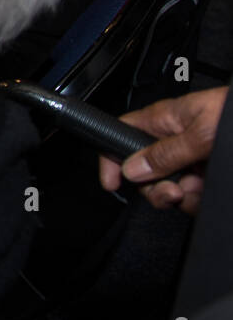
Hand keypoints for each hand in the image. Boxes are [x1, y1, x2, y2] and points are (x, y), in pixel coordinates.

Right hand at [99, 87, 226, 213]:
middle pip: (145, 171)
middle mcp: (174, 139)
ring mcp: (191, 158)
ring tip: (200, 188)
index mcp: (164, 120)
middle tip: (172, 191)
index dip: (111, 158)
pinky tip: (208, 191)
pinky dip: (198, 199)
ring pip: (170, 186)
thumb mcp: (200, 134)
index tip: (112, 182)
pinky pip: (192, 194)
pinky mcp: (207, 173)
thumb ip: (164, 152)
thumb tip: (133, 168)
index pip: (121, 134)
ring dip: (183, 195)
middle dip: (157, 187)